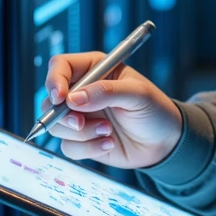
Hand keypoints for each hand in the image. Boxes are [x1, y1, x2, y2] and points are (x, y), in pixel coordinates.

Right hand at [43, 50, 182, 170]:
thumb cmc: (155, 110)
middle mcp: (82, 91)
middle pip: (50, 100)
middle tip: (81, 123)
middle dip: (62, 115)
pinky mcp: (82, 140)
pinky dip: (88, 149)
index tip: (61, 98)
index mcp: (95, 69)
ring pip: (57, 126)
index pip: (61, 66)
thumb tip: (73, 99)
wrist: (165, 143)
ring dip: (82, 134)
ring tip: (109, 132)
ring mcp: (80, 116)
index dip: (54, 80)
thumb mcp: (138, 95)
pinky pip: (69, 147)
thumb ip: (107, 92)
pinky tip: (109, 144)